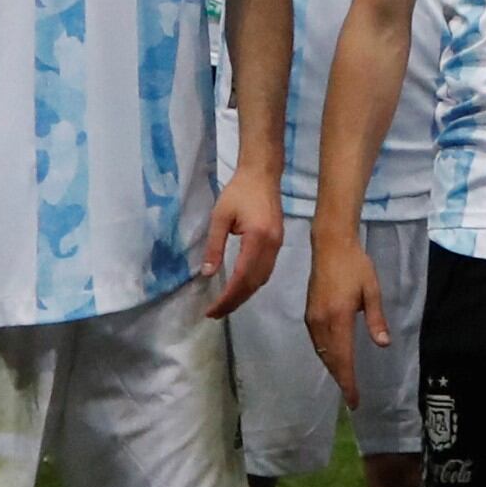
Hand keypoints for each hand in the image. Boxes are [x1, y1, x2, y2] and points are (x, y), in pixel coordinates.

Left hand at [199, 158, 284, 318]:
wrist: (262, 173)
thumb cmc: (238, 191)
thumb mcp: (220, 216)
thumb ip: (214, 246)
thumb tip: (207, 274)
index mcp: (257, 239)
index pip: (241, 277)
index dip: (227, 297)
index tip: (212, 310)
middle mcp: (271, 246)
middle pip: (254, 283)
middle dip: (235, 301)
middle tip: (216, 313)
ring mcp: (278, 245)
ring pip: (262, 279)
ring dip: (245, 294)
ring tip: (226, 303)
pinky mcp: (278, 242)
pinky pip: (267, 270)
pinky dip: (253, 283)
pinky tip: (241, 286)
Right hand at [307, 229, 386, 387]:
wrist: (330, 245)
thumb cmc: (356, 265)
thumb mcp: (372, 290)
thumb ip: (376, 318)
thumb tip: (383, 344)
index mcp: (338, 317)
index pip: (343, 358)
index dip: (348, 381)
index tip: (354, 400)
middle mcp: (321, 322)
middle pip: (331, 360)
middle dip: (341, 380)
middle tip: (351, 398)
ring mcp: (312, 318)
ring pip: (322, 353)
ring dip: (333, 369)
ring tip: (345, 382)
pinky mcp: (309, 313)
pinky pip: (317, 342)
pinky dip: (326, 356)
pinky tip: (334, 359)